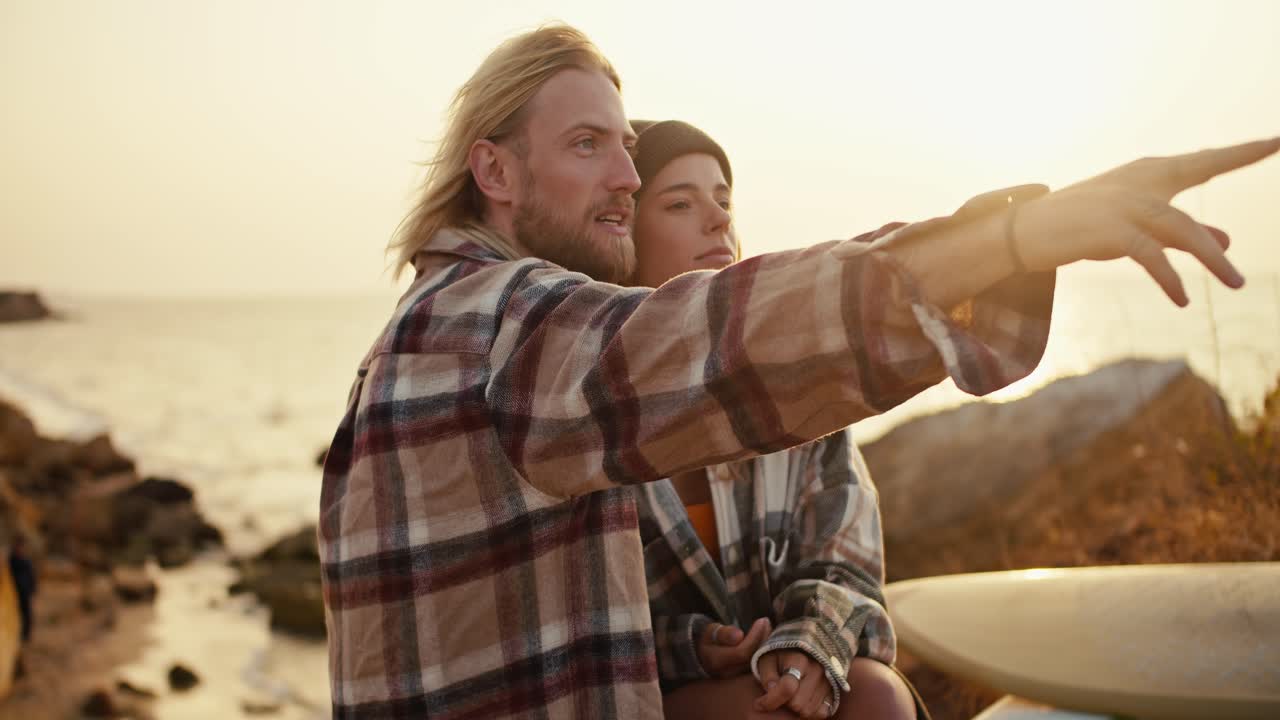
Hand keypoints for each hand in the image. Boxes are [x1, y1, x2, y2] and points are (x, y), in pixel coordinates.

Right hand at [697, 617, 770, 677]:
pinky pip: (760, 666)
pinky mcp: (745, 680)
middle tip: (767, 622)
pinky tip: (768, 639)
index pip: (742, 652)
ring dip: (766, 645)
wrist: (706, 656)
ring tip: (768, 628)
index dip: (754, 636)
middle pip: (753, 659)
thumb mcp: (712, 632)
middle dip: (763, 639)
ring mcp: (737, 680)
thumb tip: (739, 635)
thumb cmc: (711, 640)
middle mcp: (728, 674)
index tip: (761, 620)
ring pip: (759, 663)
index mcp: (717, 662)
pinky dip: (766, 652)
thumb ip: (724, 634)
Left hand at [755, 649, 834, 718]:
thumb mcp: (767, 659)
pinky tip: (802, 701)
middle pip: (798, 704)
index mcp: (799, 659)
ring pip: (809, 711)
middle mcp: (817, 670)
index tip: (758, 703)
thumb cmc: (780, 654)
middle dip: (784, 703)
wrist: (805, 644)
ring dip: (796, 708)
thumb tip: (771, 692)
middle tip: (778, 695)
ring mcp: (829, 681)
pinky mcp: (835, 691)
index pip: (787, 688)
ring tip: (790, 696)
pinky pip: (823, 713)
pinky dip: (811, 712)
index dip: (769, 700)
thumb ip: (767, 676)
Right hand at [1016, 136, 1279, 305]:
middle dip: (1239, 154)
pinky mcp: (1110, 230)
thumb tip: (1227, 243)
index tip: (1278, 139)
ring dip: (1212, 258)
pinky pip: (1151, 256)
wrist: (1021, 233)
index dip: (1239, 151)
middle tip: (1277, 142)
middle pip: (1199, 170)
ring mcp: (1124, 203)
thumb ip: (1179, 233)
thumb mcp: (1133, 228)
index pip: (1201, 161)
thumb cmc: (1076, 227)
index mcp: (1144, 175)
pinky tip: (1182, 298)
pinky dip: (1169, 279)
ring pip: (1182, 226)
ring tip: (1236, 284)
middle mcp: (1138, 180)